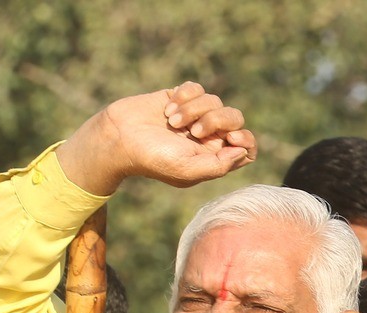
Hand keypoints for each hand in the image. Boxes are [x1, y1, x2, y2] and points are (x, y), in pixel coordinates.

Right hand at [57, 82, 256, 196]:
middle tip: (194, 131)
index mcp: (214, 157)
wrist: (118, 136)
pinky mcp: (180, 97)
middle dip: (217, 120)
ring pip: (215, 101)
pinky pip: (196, 88)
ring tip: (172, 121)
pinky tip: (168, 108)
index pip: (248, 147)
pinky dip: (184, 96)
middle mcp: (208, 136)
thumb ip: (219, 165)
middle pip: (235, 118)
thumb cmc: (152, 158)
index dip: (246, 139)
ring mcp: (195, 115)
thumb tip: (243, 151)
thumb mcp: (187, 170)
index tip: (232, 137)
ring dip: (193, 109)